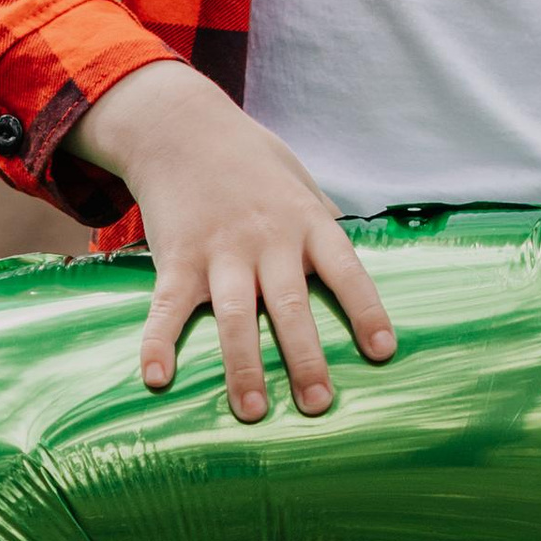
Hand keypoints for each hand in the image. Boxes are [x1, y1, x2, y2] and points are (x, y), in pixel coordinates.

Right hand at [66, 62, 397, 422]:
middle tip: (318, 405)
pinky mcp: (176, 258)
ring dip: (243, 366)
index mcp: (307, 223)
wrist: (181, 128)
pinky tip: (157, 378)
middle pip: (290, 305)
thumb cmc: (251, 162)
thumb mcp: (301, 183)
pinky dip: (158, 342)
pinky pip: (168, 307)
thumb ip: (326, 226)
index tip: (383, 352)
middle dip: (305, 358)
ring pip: (235, 315)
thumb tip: (361, 267)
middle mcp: (268, 240)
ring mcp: (220, 250)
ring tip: (251, 411)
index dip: (366, 310)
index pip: (347, 270)